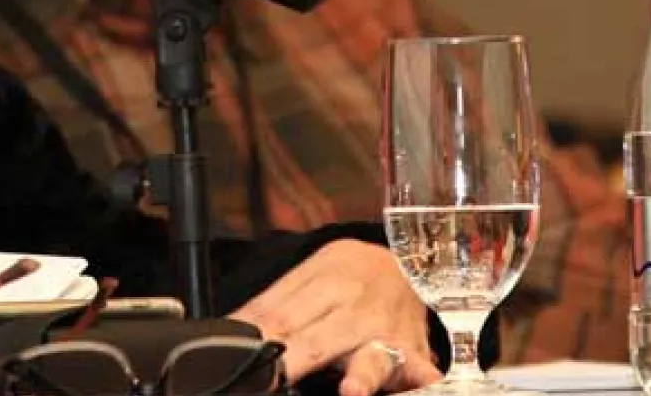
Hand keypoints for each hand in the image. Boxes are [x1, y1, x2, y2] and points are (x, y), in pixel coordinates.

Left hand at [230, 240, 441, 394]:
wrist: (406, 267)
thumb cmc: (350, 275)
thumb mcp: (309, 273)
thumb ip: (272, 302)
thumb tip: (230, 327)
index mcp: (326, 283)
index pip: (283, 315)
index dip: (258, 337)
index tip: (235, 355)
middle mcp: (357, 311)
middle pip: (319, 340)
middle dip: (293, 359)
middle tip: (268, 377)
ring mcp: (387, 336)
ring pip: (373, 356)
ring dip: (363, 373)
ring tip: (351, 390)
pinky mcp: (414, 357)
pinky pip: (420, 373)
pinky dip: (420, 382)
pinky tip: (414, 389)